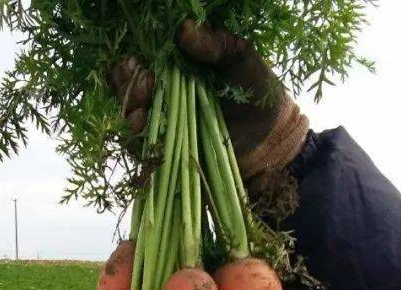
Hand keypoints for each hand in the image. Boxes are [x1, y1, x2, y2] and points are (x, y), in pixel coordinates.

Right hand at [112, 20, 308, 182]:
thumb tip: (184, 28)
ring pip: (132, 115)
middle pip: (130, 87)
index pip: (144, 60)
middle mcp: (166, 93)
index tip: (135, 61)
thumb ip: (215, 44)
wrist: (271, 139)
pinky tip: (143, 128)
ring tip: (142, 108)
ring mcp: (166, 122)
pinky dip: (138, 139)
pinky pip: (143, 146)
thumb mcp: (241, 58)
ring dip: (131, 110)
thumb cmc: (258, 93)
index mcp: (179, 67)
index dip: (133, 62)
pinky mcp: (169, 150)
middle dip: (128, 85)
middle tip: (143, 82)